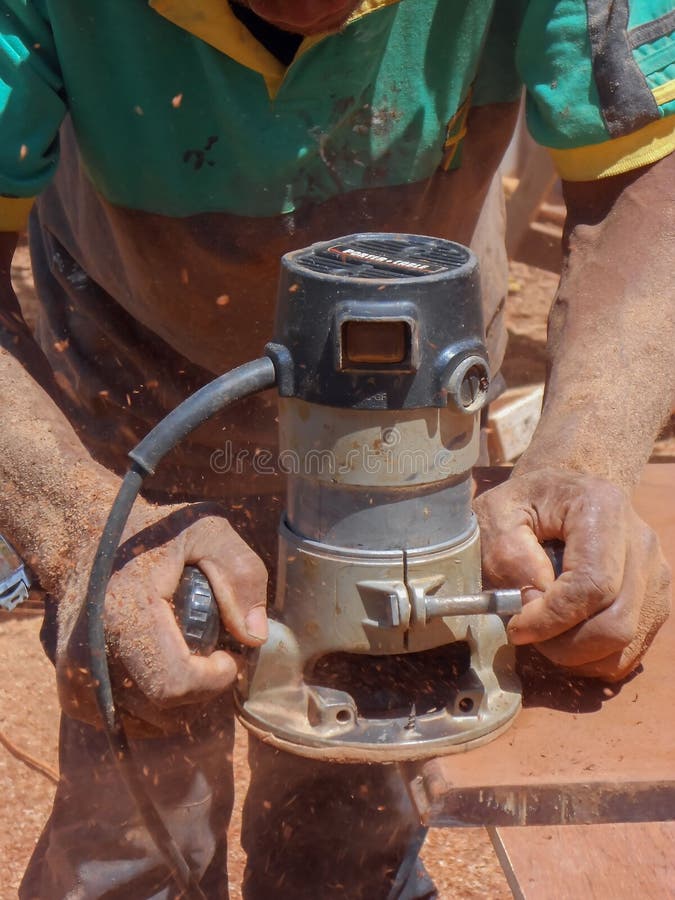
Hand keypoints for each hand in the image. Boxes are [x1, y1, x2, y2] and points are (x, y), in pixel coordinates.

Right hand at [57, 500, 267, 733]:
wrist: (82, 539)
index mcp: (125, 613)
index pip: (174, 682)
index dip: (214, 679)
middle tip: (215, 656)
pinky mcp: (71, 690)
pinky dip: (151, 706)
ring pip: (145, 722)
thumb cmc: (150, 533)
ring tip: (189, 658)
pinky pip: (124, 719)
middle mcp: (92, 651)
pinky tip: (161, 667)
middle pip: (163, 710)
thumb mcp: (206, 530)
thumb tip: (255, 636)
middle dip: (202, 690)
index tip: (229, 656)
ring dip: (180, 702)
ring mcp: (76, 675)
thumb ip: (239, 573)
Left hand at [474, 469, 670, 680]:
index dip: (552, 619)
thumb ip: (508, 554)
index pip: (591, 584)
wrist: (561, 494)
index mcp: (603, 507)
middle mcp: (641, 540)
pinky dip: (594, 656)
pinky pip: (632, 647)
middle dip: (564, 644)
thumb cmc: (524, 503)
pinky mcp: (655, 596)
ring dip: (577, 654)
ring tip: (544, 632)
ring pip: (626, 641)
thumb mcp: (496, 513)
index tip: (517, 627)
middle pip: (616, 621)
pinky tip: (565, 637)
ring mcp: (655, 571)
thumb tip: (536, 598)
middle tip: (527, 633)